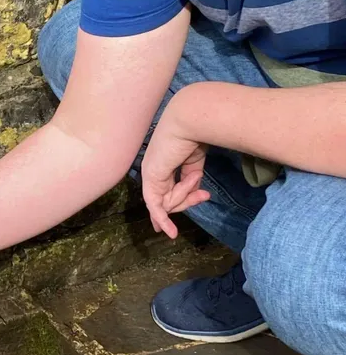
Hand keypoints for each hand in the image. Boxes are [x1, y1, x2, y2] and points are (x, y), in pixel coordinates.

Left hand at [141, 100, 210, 238]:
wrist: (190, 122)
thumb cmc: (195, 136)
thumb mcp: (194, 163)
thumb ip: (191, 179)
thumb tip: (193, 193)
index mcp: (162, 164)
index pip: (165, 191)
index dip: (171, 206)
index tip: (173, 227)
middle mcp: (152, 170)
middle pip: (167, 200)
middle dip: (186, 201)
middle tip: (205, 195)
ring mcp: (149, 174)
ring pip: (166, 202)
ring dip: (185, 194)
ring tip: (195, 177)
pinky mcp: (150, 178)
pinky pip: (156, 204)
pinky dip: (162, 219)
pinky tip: (170, 232)